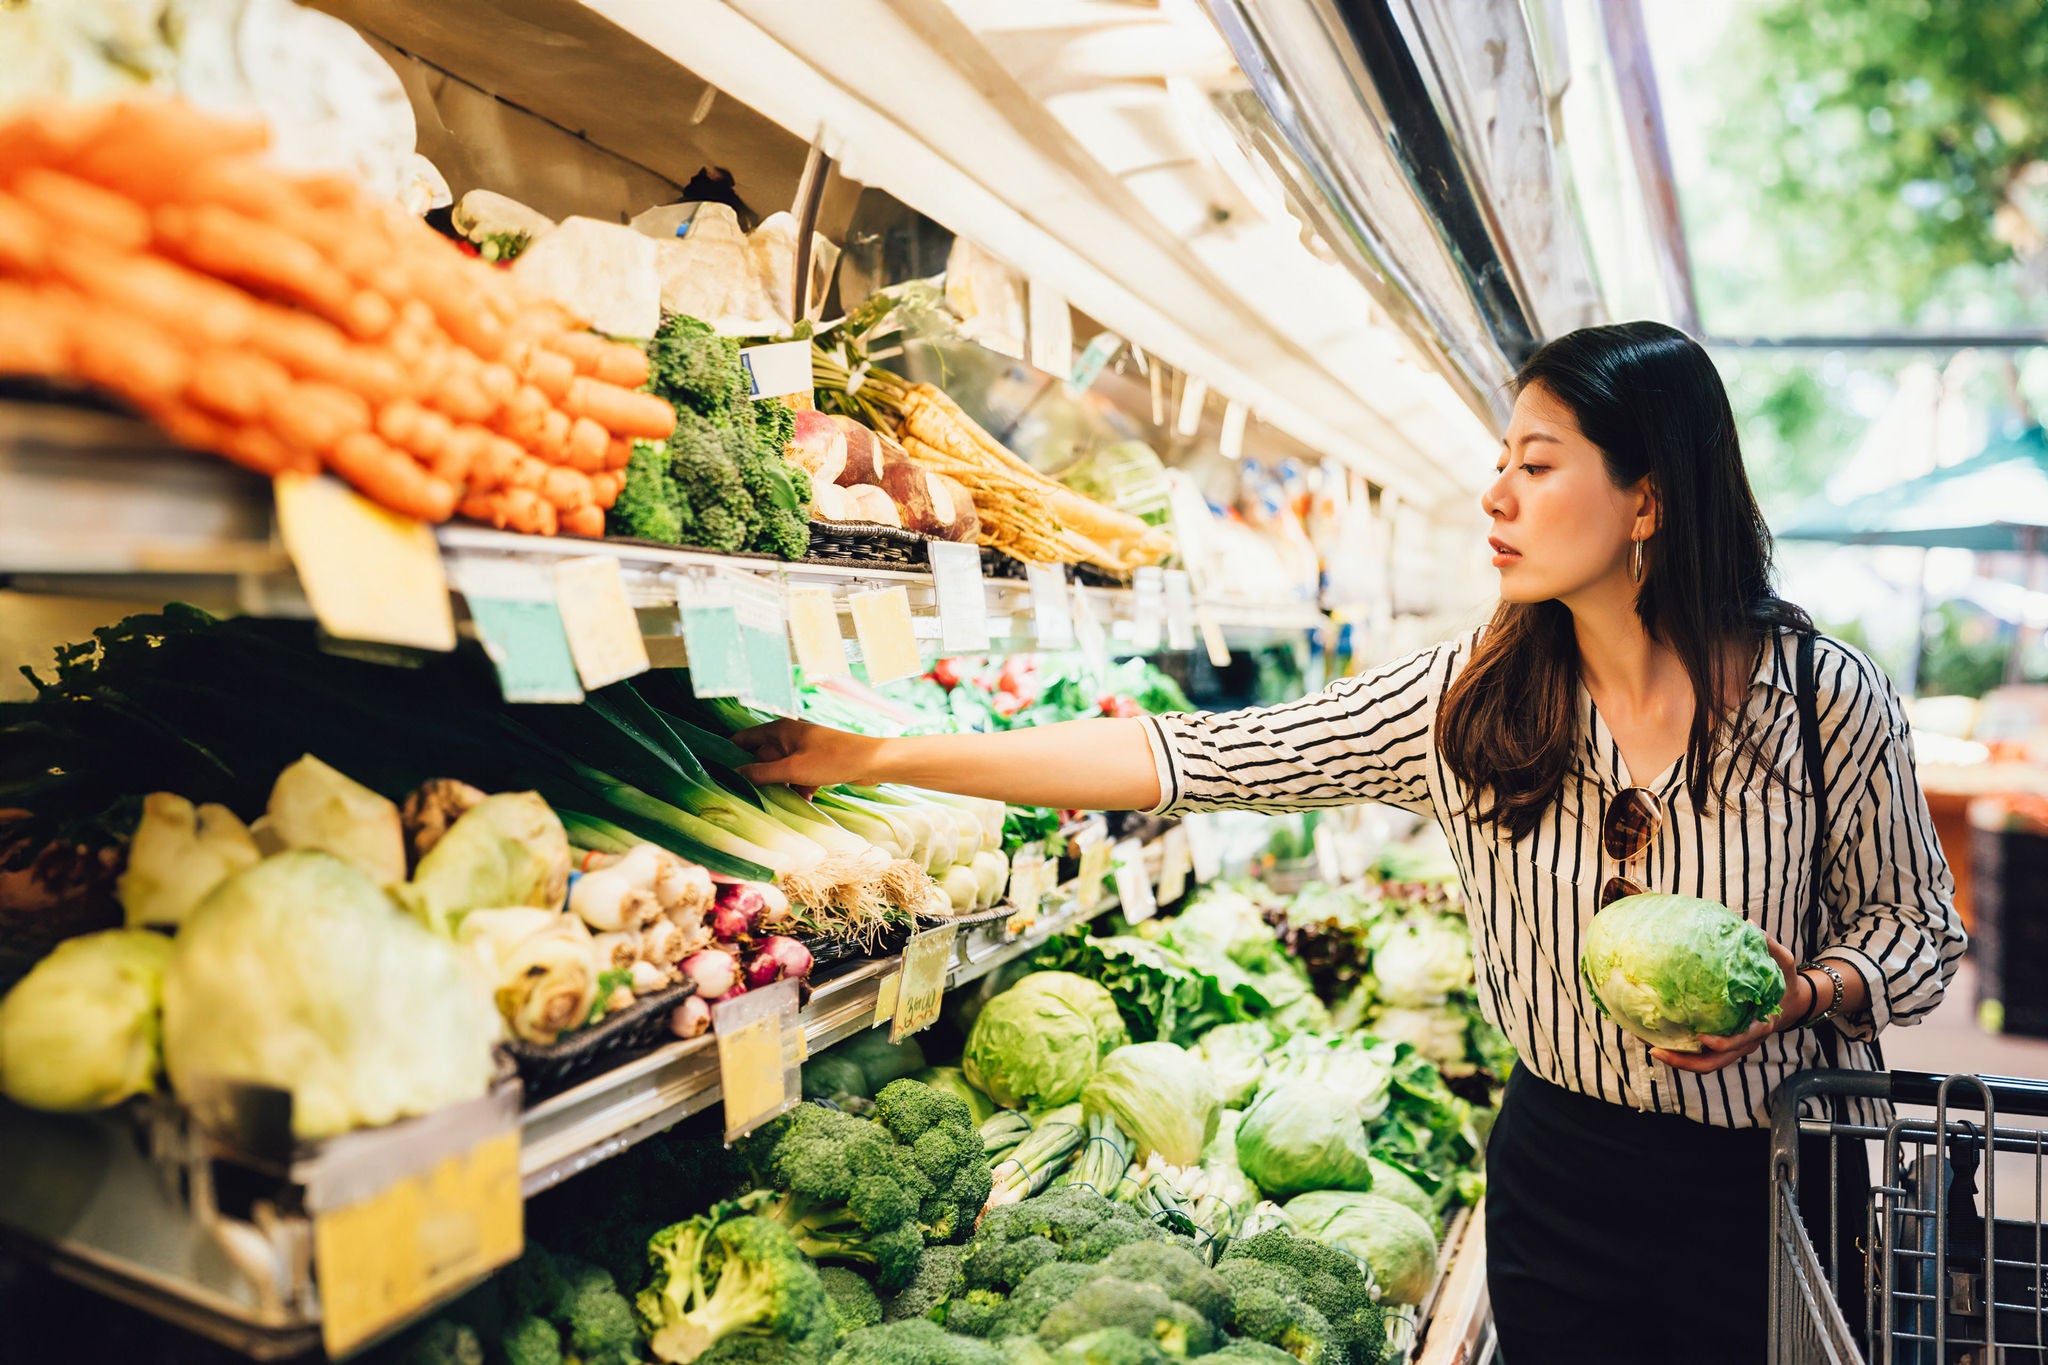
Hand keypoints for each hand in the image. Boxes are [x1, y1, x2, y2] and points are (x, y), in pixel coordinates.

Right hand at [732, 719, 883, 795]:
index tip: (716, 772)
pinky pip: (798, 777)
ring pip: (780, 771)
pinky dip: (798, 790)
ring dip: (778, 787)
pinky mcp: (816, 763)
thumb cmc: (832, 759)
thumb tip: (734, 775)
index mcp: (779, 729)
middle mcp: (788, 736)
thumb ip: (761, 773)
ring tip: (770, 805)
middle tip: (741, 797)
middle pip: (761, 758)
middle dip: (755, 777)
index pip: (744, 739)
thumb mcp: (793, 769)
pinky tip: (801, 804)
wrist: (872, 762)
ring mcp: (803, 750)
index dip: (729, 754)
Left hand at [1650, 934, 1807, 1072]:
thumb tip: (1749, 924)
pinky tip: (1657, 1040)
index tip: (1702, 1037)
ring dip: (1679, 1061)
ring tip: (1650, 1048)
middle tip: (1657, 1051)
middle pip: (1715, 1062)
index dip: (1723, 1043)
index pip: (1741, 1041)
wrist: (1790, 1003)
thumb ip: (1770, 946)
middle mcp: (1746, 1042)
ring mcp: (1734, 1047)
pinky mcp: (1724, 1045)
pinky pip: (1702, 1055)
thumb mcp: (1784, 963)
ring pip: (1706, 1064)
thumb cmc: (1784, 981)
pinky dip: (1682, 1053)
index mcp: (1761, 1025)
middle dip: (1686, 1062)